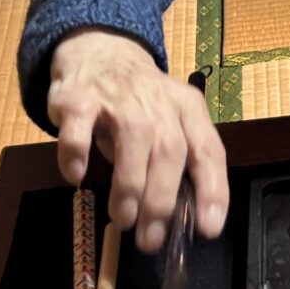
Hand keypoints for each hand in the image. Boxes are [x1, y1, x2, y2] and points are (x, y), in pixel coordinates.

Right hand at [46, 30, 227, 251]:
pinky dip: (77, 154)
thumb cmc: (140, 102)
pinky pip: (79, 129)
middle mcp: (159, 102)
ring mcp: (120, 98)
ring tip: (124, 219)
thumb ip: (176, 162)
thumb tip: (179, 217)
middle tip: (150, 238)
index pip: (209, 152)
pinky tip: (77, 177)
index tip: (208, 228)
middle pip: (171, 152)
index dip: (212, 191)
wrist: (101, 50)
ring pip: (132, 142)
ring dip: (129, 186)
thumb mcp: (169, 123)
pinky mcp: (80, 99)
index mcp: (188, 110)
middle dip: (162, 201)